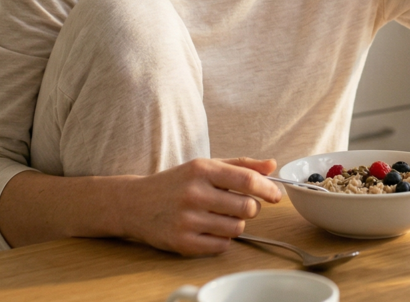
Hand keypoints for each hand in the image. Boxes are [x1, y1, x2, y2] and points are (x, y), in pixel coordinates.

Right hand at [116, 157, 282, 255]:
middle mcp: (193, 194)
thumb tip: (272, 165)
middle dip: (250, 208)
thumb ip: (240, 164)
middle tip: (239, 205)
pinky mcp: (182, 242)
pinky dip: (222, 239)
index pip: (247, 181)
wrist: (134, 203)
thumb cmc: (175, 183)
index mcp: (201, 170)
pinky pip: (222, 245)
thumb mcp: (204, 166)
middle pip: (247, 207)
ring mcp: (187, 220)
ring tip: (220, 216)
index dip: (268, 189)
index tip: (275, 195)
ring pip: (237, 228)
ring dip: (235, 224)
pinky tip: (208, 229)